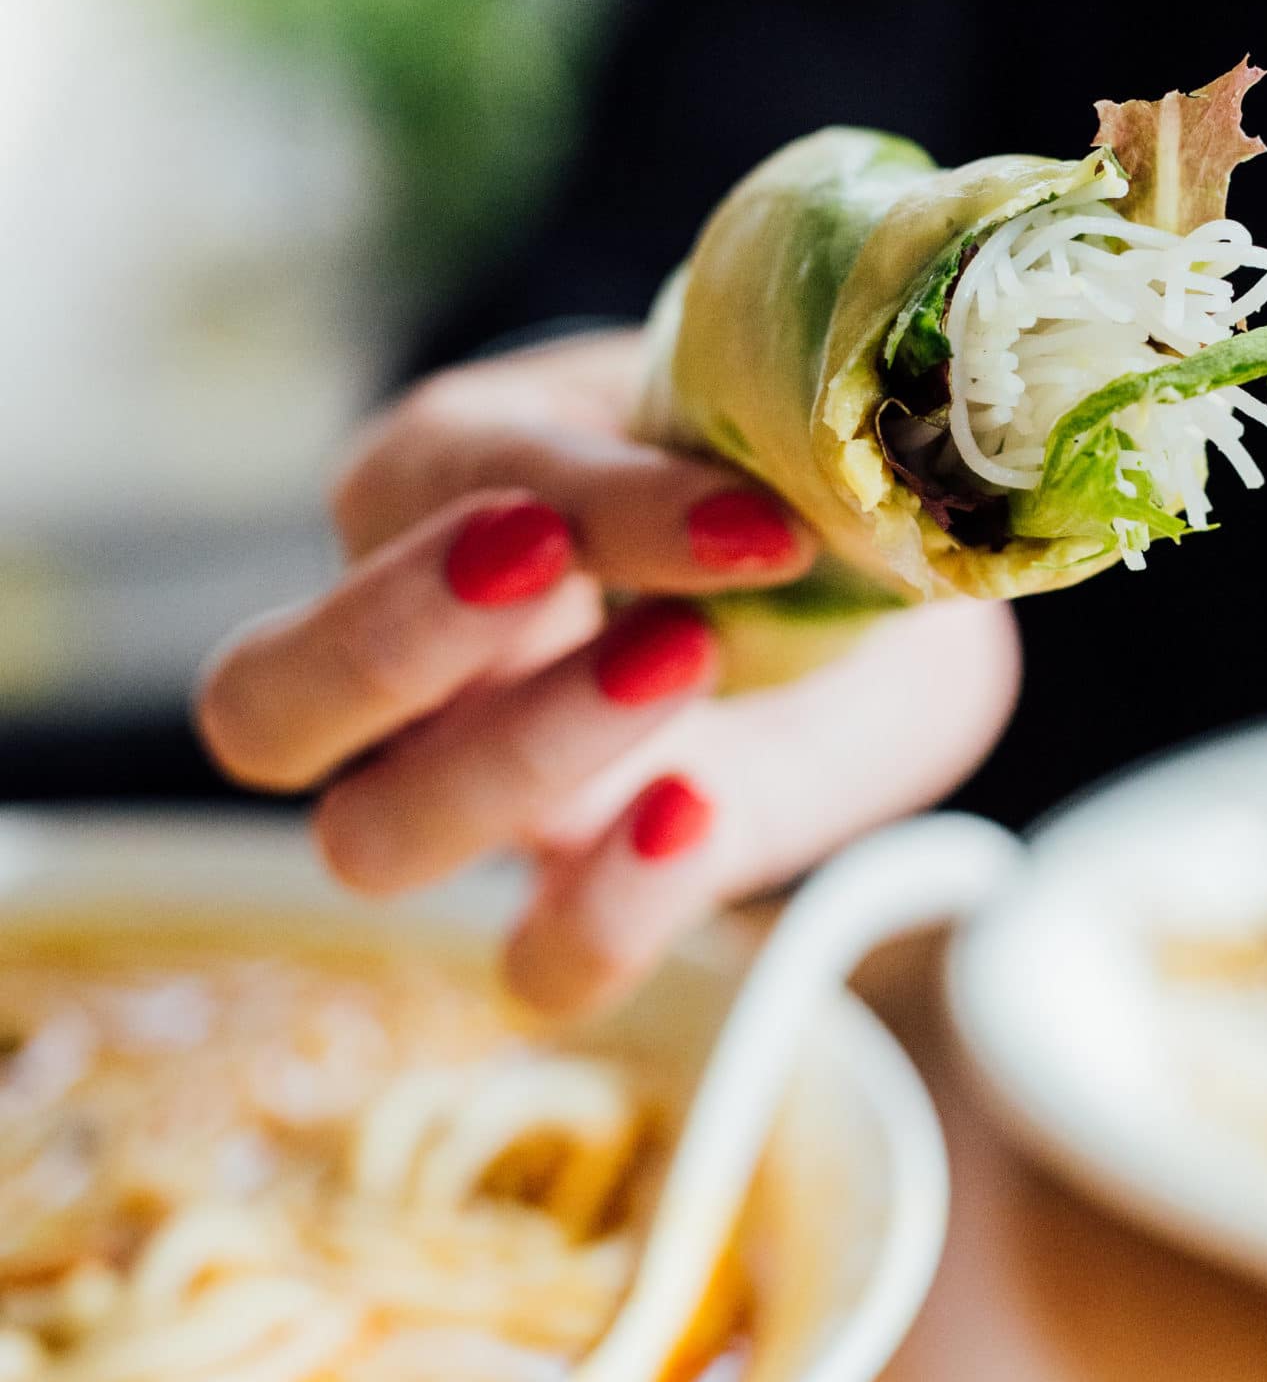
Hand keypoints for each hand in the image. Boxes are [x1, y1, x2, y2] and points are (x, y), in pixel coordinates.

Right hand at [196, 332, 1019, 1013]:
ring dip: (518, 757)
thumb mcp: (758, 414)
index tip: (735, 503)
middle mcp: (420, 662)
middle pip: (264, 706)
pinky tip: (700, 816)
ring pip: (374, 839)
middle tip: (552, 565)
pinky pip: (533, 967)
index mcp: (424, 490)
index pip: (406, 495)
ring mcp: (486, 800)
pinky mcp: (589, 896)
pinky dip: (606, 913)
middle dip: (387, 639)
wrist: (887, 558)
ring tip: (688, 658)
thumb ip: (734, 439)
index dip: (561, 495)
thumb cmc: (778, 453)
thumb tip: (764, 499)